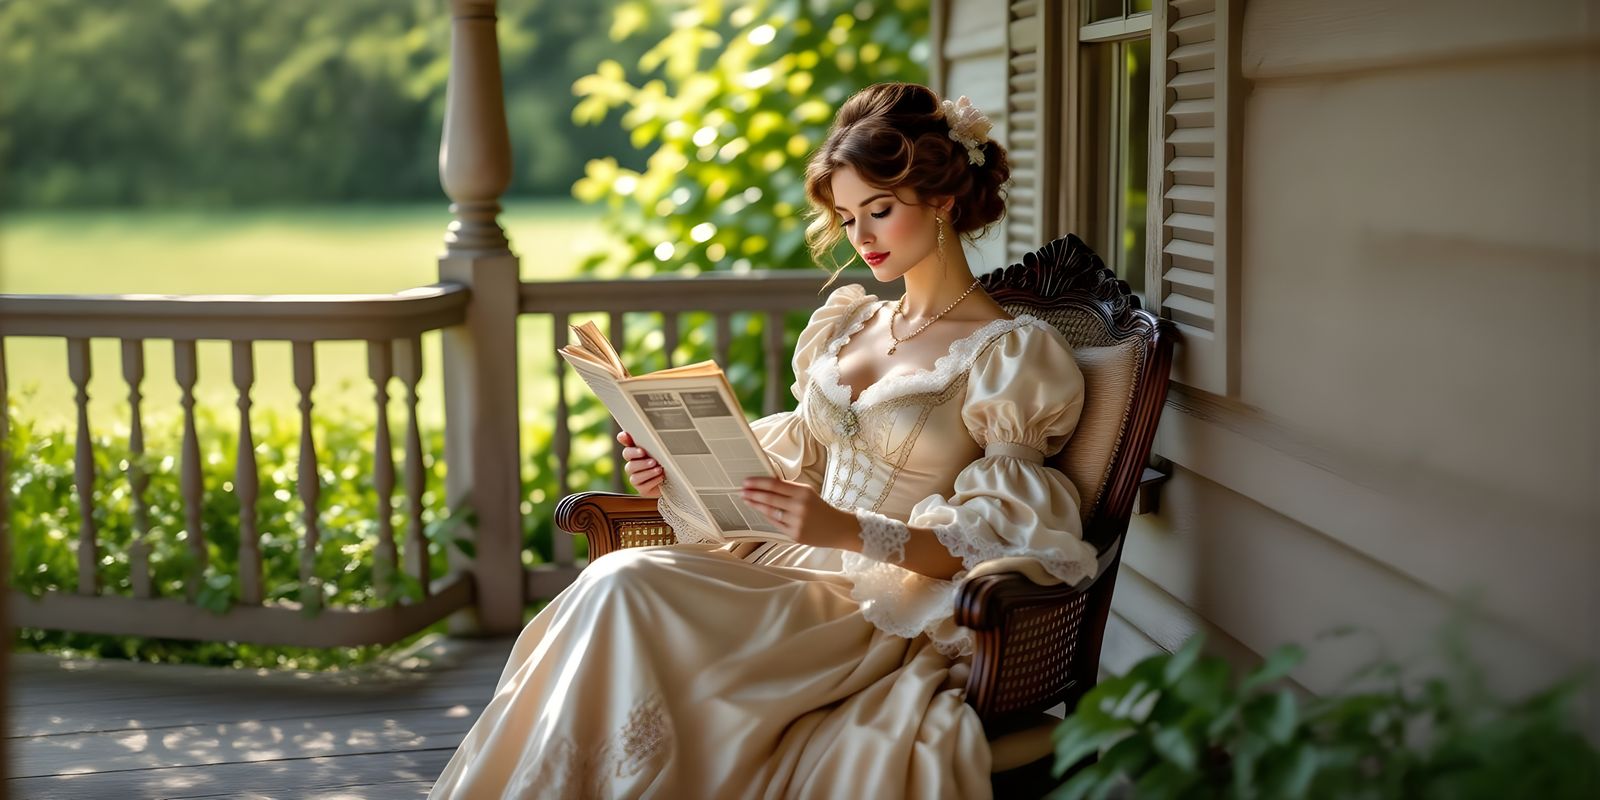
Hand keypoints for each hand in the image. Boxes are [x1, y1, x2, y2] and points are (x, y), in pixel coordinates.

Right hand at [617, 431, 665, 497]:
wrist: (674, 484)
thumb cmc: (666, 465)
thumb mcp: (663, 453)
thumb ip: (656, 444)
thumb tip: (656, 434)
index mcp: (637, 451)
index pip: (625, 441)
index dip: (624, 438)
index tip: (626, 436)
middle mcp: (633, 463)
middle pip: (627, 457)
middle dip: (638, 456)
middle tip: (651, 459)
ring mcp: (635, 476)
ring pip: (634, 474)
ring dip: (647, 471)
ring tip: (658, 468)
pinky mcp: (641, 488)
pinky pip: (642, 485)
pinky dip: (652, 480)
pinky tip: (660, 477)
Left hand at [740, 477, 854, 547]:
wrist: (837, 528)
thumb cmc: (820, 508)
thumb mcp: (808, 493)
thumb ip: (789, 489)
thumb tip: (767, 483)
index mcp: (803, 492)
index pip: (775, 485)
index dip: (758, 483)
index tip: (746, 481)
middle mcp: (799, 506)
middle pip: (769, 498)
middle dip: (753, 494)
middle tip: (741, 491)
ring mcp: (797, 522)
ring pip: (770, 512)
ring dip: (756, 505)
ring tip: (747, 500)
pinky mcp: (795, 534)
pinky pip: (776, 524)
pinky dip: (767, 517)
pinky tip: (761, 511)